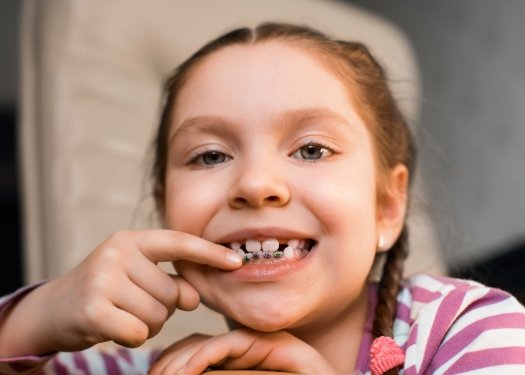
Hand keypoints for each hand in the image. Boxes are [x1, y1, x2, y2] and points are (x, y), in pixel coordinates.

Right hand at [0, 230, 241, 356]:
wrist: (54, 309)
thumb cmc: (107, 292)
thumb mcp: (139, 278)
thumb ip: (172, 283)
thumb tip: (194, 298)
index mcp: (132, 240)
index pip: (179, 243)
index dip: (210, 253)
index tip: (238, 262)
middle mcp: (117, 252)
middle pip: (172, 293)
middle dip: (162, 308)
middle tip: (134, 304)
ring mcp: (103, 278)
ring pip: (159, 315)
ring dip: (147, 324)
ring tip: (123, 314)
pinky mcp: (92, 308)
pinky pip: (139, 332)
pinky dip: (132, 337)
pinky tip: (113, 328)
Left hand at [149, 329, 335, 374]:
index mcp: (232, 361)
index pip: (191, 351)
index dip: (169, 361)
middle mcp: (242, 348)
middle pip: (194, 344)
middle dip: (170, 361)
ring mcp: (257, 344)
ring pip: (209, 343)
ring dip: (183, 361)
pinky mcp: (272, 344)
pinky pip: (230, 344)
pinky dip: (206, 356)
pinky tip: (190, 371)